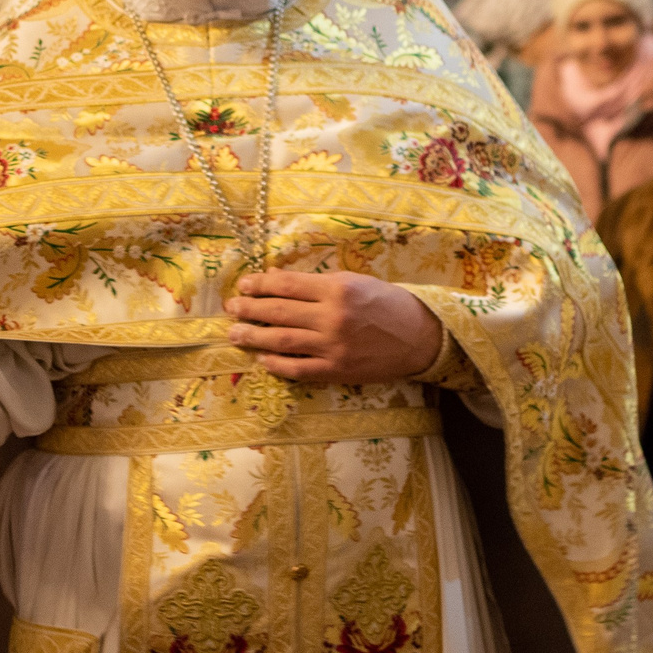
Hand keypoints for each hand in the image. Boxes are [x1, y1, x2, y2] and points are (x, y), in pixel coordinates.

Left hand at [225, 271, 444, 384]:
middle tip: (232, 308)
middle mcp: (332, 317)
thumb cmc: (388, 304)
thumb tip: (278, 282)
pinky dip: (276, 363)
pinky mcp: (337, 371)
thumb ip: (318, 283)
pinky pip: (298, 369)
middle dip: (249, 309)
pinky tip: (262, 357)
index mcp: (337, 289)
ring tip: (234, 333)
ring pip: (282, 341)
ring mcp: (333, 347)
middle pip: (278, 312)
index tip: (245, 284)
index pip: (287, 285)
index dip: (260, 284)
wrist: (420, 337)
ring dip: (253, 336)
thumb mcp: (356, 281)